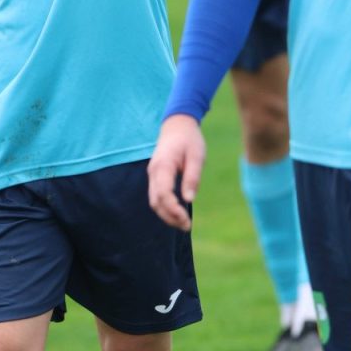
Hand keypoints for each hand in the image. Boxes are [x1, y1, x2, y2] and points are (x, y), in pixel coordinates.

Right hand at [147, 114, 205, 230]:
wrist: (177, 125)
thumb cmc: (189, 139)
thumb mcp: (197, 156)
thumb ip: (192, 177)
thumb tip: (189, 199)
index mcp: (163, 165)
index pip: (163, 193)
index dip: (173, 210)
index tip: (186, 219)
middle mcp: (154, 172)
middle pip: (155, 201)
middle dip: (169, 217)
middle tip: (187, 226)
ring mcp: (153, 174)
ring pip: (154, 201)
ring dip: (166, 215)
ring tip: (183, 224)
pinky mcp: (156, 176)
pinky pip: (156, 196)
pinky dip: (165, 207)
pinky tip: (178, 213)